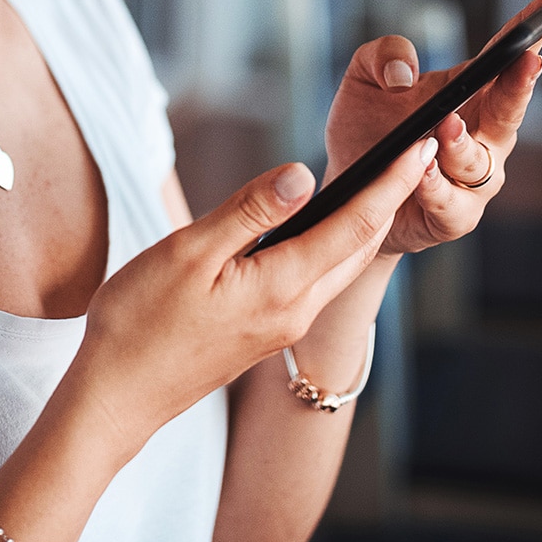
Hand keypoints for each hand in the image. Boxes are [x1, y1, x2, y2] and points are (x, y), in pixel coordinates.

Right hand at [73, 140, 434, 458]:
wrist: (117, 396)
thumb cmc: (141, 323)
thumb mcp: (189, 252)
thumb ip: (250, 211)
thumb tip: (304, 173)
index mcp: (283, 287)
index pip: (357, 224)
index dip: (393, 181)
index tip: (423, 144)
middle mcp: (296, 311)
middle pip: (361, 246)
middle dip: (392, 199)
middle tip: (416, 153)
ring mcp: (283, 325)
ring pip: (340, 265)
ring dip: (366, 223)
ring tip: (381, 181)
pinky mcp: (266, 331)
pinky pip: (316, 280)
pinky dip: (333, 245)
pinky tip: (322, 225)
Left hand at [323, 0, 541, 254]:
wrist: (347, 195)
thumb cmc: (364, 133)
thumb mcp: (363, 80)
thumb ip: (382, 55)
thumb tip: (403, 74)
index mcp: (469, 95)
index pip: (504, 58)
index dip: (532, 30)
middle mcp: (482, 136)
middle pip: (510, 108)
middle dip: (521, 84)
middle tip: (528, 59)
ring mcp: (472, 179)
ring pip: (479, 161)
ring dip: (463, 143)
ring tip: (444, 127)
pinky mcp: (453, 216)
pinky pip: (452, 204)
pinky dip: (437, 188)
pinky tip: (423, 172)